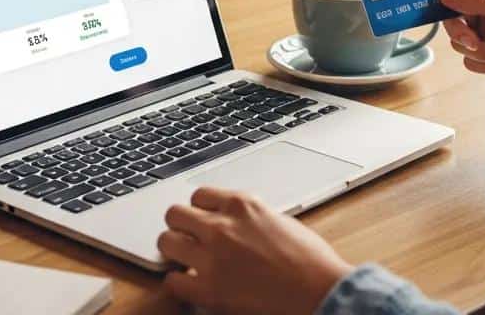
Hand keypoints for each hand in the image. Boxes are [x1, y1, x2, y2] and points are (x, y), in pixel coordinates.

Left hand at [159, 187, 352, 314]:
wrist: (318, 289)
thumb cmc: (308, 258)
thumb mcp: (277, 220)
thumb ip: (248, 218)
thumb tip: (233, 224)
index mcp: (242, 204)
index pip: (198, 195)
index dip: (199, 209)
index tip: (202, 219)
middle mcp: (222, 225)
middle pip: (175, 214)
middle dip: (180, 226)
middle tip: (188, 238)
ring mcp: (212, 257)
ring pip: (166, 242)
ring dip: (174, 250)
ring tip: (185, 260)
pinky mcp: (208, 290)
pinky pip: (172, 281)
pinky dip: (178, 283)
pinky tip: (191, 285)